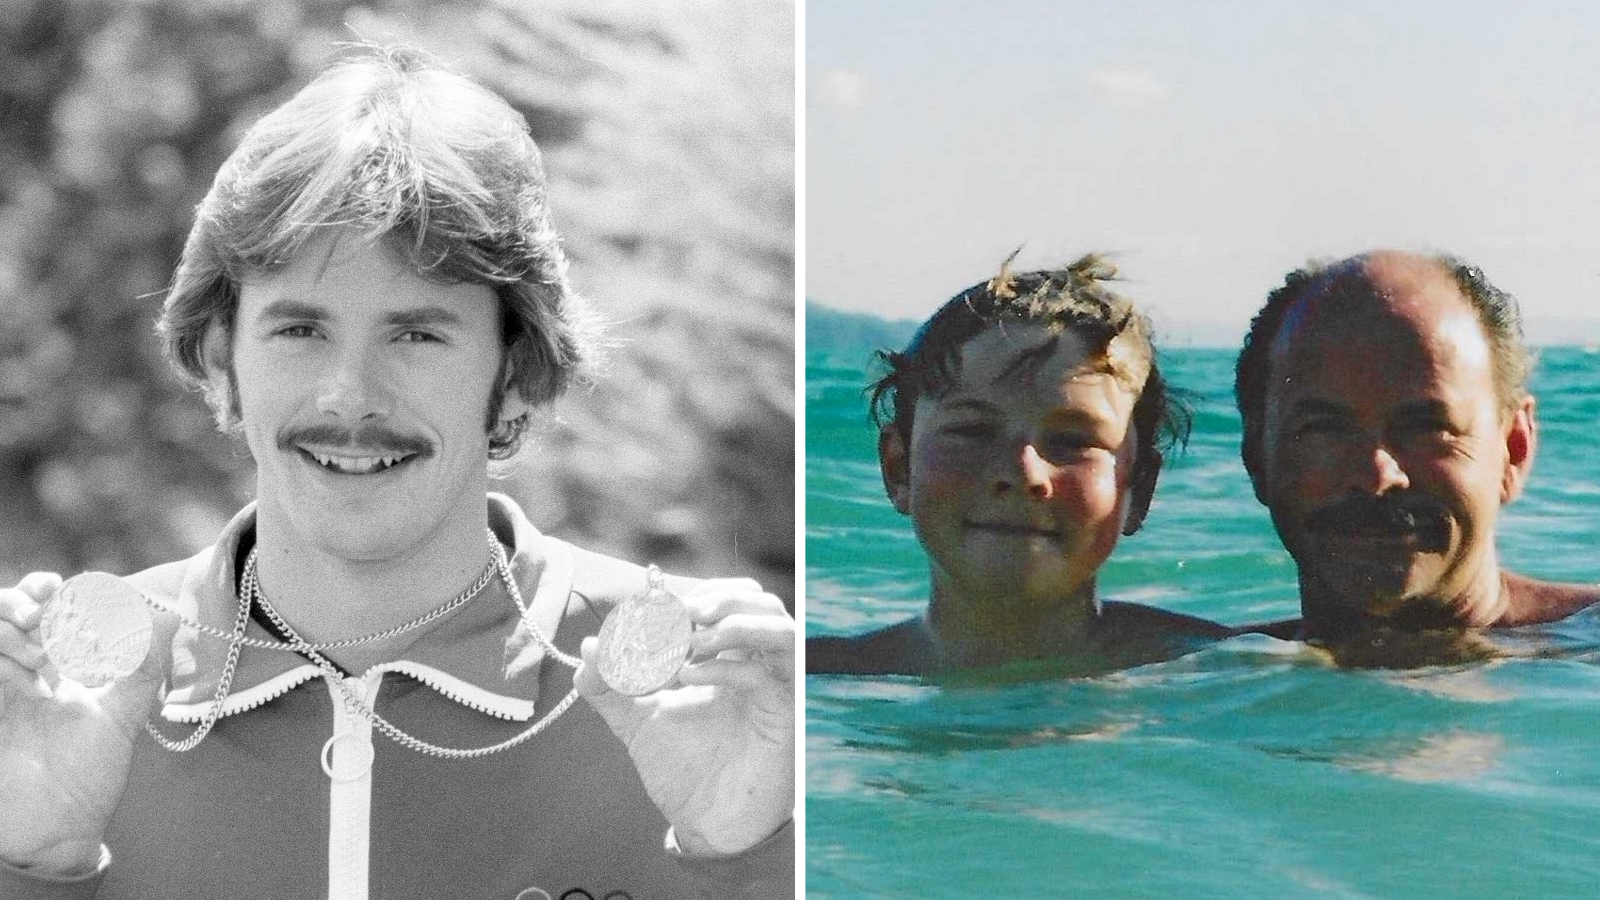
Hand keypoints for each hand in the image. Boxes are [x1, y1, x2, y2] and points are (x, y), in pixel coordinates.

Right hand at [0, 573, 175, 875]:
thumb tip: (170, 618)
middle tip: (44, 619)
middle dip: (23, 601)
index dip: (50, 591)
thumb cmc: (87, 776)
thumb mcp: (123, 717)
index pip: (43, 606)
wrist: (54, 832)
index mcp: (55, 667)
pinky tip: (21, 671)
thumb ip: (143, 670)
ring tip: (37, 655)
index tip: (68, 595)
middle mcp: (19, 672)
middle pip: (7, 610)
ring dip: (8, 629)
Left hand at [575, 577, 794, 854]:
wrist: (704, 822)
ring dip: (729, 620)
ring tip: (687, 641)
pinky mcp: (784, 715)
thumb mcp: (635, 719)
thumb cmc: (681, 768)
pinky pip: (767, 673)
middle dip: (713, 598)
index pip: (723, 598)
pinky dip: (726, 665)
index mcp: (729, 654)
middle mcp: (758, 662)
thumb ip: (608, 684)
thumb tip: (589, 646)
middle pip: (756, 597)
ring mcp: (776, 685)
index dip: (686, 595)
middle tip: (672, 616)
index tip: (643, 611)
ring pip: (777, 623)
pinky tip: (687, 678)